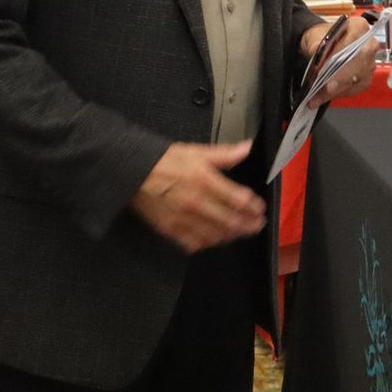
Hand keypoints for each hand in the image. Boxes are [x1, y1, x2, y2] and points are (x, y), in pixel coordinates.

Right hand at [130, 140, 264, 252]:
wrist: (132, 172)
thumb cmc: (166, 160)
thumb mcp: (196, 151)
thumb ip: (224, 154)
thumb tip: (247, 148)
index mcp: (206, 181)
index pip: (239, 199)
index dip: (253, 206)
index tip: (259, 208)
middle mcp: (198, 203)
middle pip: (231, 222)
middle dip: (249, 225)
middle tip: (257, 224)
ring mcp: (184, 220)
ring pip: (216, 235)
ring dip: (232, 235)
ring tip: (240, 231)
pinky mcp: (171, 230)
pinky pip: (195, 244)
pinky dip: (208, 243)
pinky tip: (215, 238)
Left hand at [300, 16, 379, 107]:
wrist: (323, 47)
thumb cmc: (322, 39)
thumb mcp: (314, 37)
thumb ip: (316, 44)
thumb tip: (318, 53)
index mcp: (359, 27)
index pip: (355, 43)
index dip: (344, 57)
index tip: (329, 69)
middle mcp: (370, 44)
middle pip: (360, 63)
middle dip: (342, 78)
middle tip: (326, 88)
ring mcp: (370, 62)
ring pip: (358, 79)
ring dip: (337, 89)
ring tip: (318, 96)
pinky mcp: (366, 77)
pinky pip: (356, 88)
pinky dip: (339, 93)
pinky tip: (324, 97)